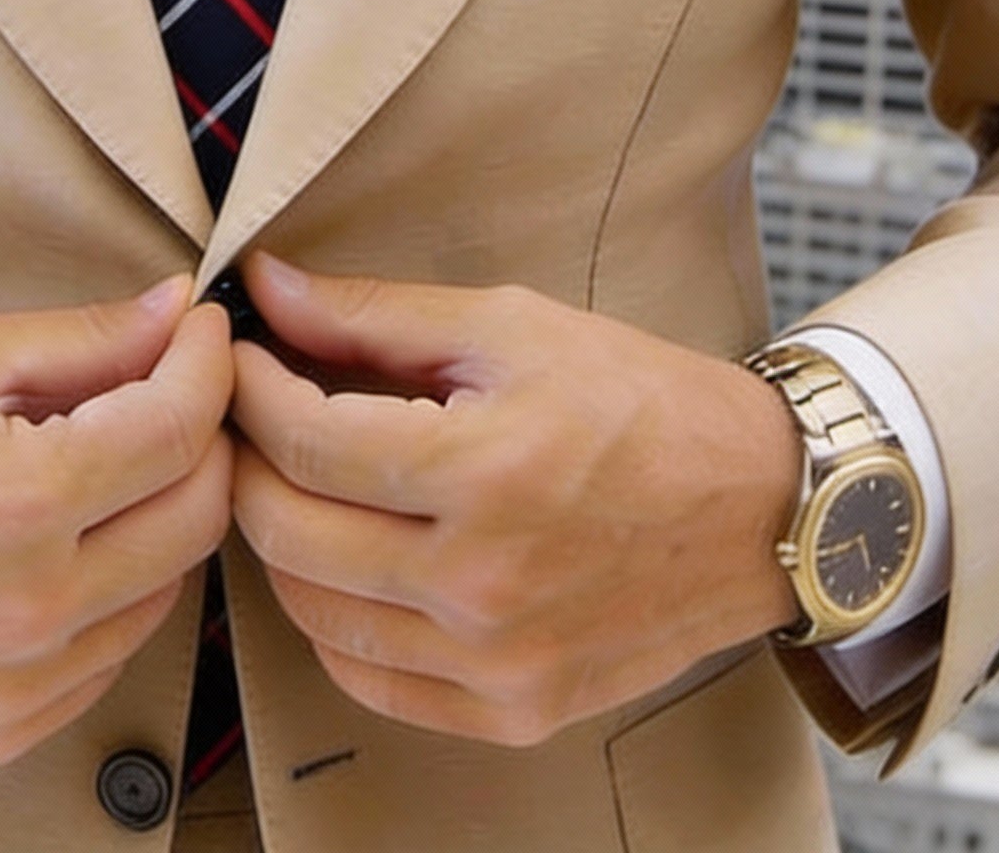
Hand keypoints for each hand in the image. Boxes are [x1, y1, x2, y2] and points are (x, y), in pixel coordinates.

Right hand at [0, 277, 233, 768]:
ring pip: (168, 587)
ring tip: (106, 460)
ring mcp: (18, 687)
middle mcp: (30, 610)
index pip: (178, 429)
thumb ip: (80, 340)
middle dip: (203, 435)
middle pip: (198, 515)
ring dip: (161, 512)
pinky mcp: (0, 732)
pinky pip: (111, 652)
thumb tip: (174, 313)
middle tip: (170, 385)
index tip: (200, 331)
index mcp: (15, 503)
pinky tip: (65, 538)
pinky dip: (114, 587)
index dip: (207, 364)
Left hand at [228, 254, 802, 747]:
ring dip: (281, 540)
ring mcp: (497, 661)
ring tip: (295, 481)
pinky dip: (333, 621)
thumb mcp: (509, 327)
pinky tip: (345, 561)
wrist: (759, 506)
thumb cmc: (638, 400)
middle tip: (250, 415)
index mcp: (484, 472)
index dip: (250, 389)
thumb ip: (374, 315)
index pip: (304, 441)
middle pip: (288, 532)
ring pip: (313, 613)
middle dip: (247, 461)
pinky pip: (368, 681)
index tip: (239, 357)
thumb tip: (266, 287)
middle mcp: (483, 583)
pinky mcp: (514, 711)